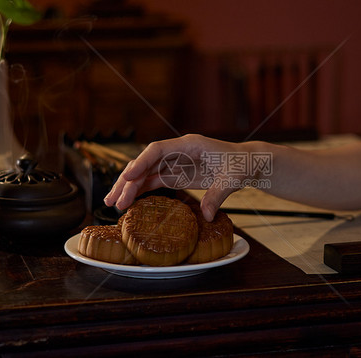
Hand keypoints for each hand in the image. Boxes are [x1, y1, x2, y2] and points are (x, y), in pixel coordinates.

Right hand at [103, 134, 252, 220]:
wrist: (247, 163)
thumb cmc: (241, 164)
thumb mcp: (232, 179)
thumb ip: (218, 195)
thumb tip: (207, 216)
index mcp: (189, 145)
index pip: (158, 150)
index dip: (141, 162)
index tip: (128, 176)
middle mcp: (178, 152)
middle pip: (146, 163)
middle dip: (128, 181)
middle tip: (114, 200)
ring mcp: (175, 163)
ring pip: (145, 173)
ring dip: (128, 188)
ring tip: (112, 203)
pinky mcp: (176, 174)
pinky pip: (153, 182)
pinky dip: (140, 191)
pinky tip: (128, 202)